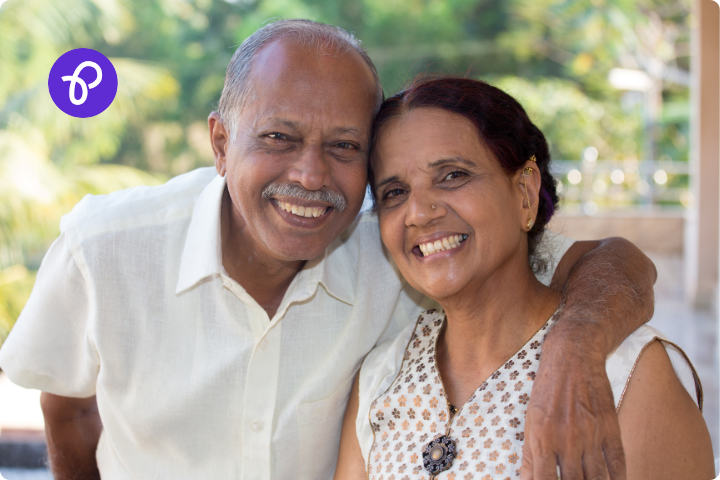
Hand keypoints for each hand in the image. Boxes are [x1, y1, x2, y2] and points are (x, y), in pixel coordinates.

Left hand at [520, 321, 625, 479]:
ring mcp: (590, 435)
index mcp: (541, 438)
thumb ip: (530, 453)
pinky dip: (617, 479)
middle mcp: (566, 439)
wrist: (573, 356)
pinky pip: (617, 463)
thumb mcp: (530, 419)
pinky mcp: (610, 428)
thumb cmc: (547, 389)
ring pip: (597, 479)